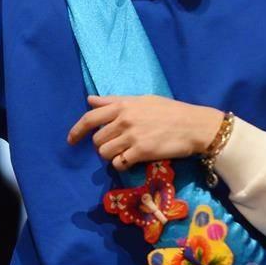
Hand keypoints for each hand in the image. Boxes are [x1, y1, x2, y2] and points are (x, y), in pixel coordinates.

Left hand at [67, 95, 223, 169]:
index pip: (90, 118)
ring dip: (111, 156)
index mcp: (123, 105)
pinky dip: (122, 164)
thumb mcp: (142, 100)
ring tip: (125, 153)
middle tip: (117, 146)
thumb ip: (114, 101)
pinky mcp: (141, 152)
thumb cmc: (170, 111)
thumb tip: (90, 99)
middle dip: (103, 146)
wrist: (194, 125)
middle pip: (97, 140)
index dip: (77, 131)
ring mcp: (132, 136)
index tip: (71, 141)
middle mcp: (124, 120)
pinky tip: (133, 160)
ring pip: (105, 153)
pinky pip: (119, 163)